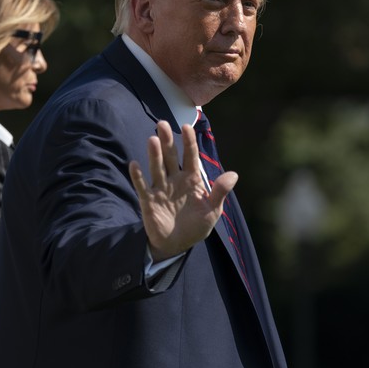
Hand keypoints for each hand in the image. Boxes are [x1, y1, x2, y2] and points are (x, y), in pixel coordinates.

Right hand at [129, 120, 237, 261]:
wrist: (177, 244)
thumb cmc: (196, 226)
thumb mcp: (212, 211)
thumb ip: (219, 192)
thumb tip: (233, 174)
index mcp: (191, 179)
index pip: (190, 156)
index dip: (188, 142)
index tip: (187, 127)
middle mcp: (174, 180)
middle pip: (170, 157)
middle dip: (167, 141)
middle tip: (162, 123)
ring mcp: (161, 189)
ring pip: (157, 167)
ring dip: (154, 154)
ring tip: (153, 139)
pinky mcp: (148, 200)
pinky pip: (142, 186)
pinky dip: (138, 176)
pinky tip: (134, 164)